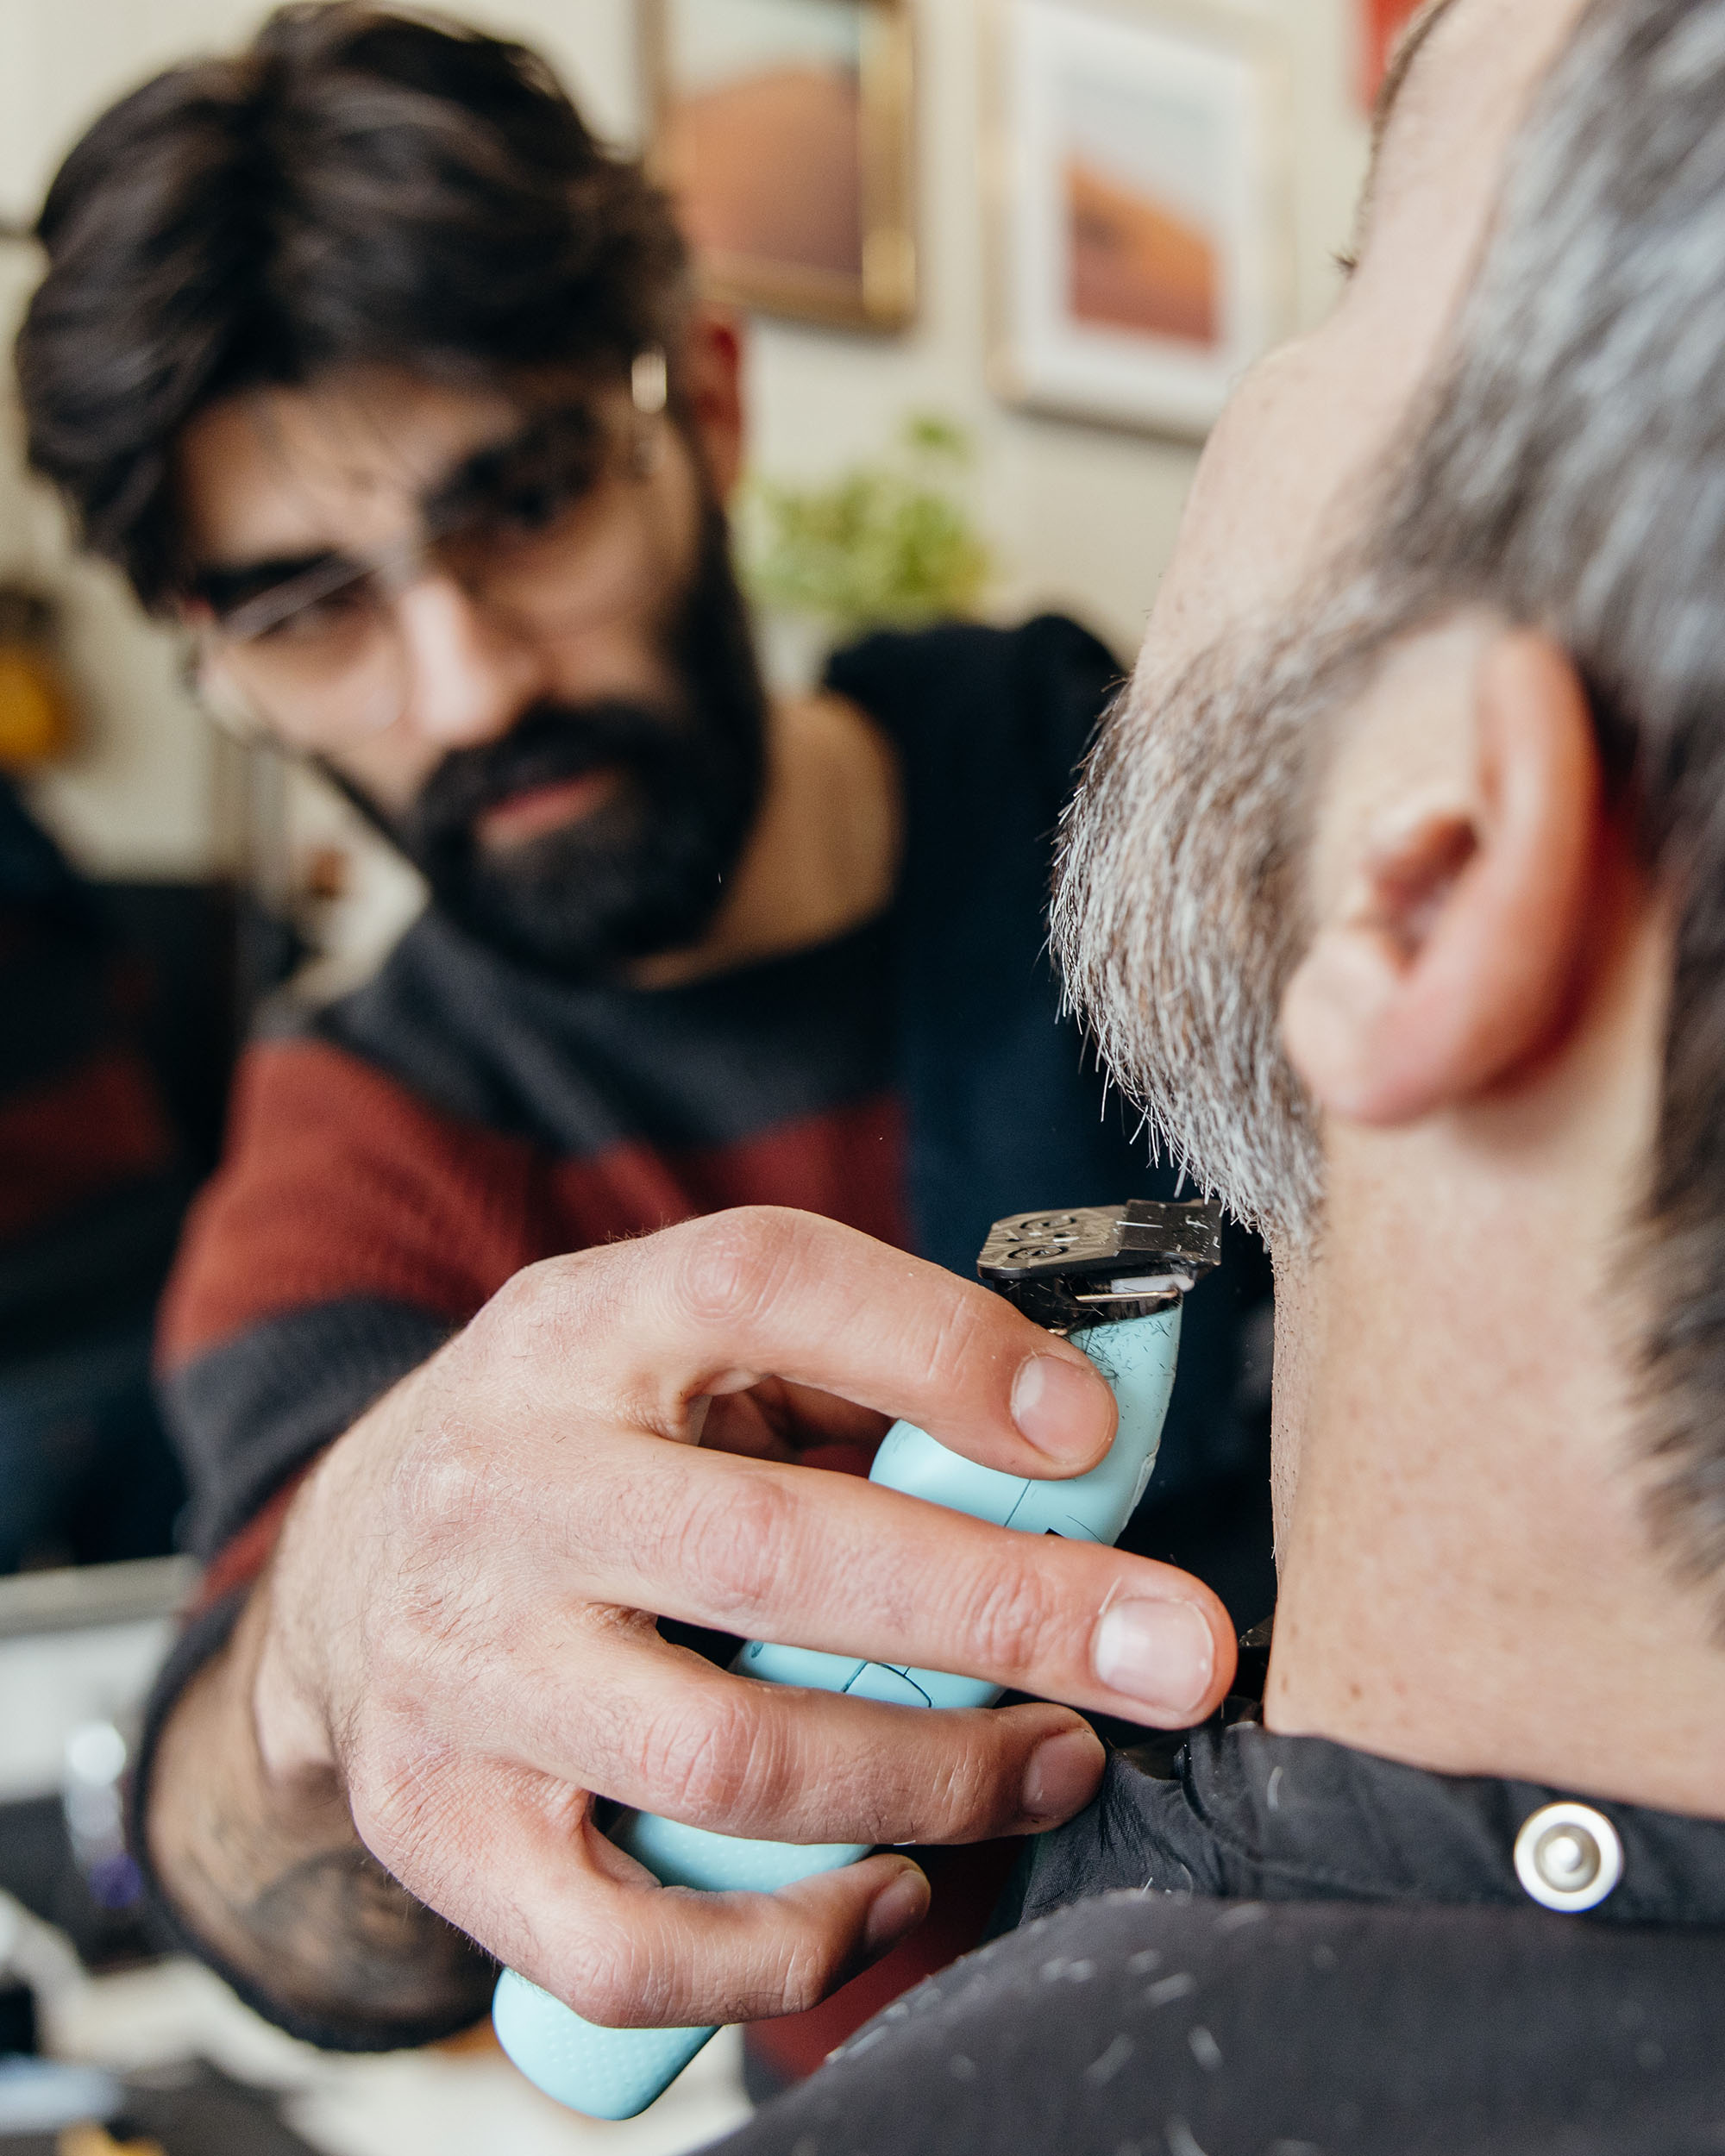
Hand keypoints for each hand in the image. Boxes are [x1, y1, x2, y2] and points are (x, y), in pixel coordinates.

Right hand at [186, 1209, 1236, 2031]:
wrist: (352, 1564)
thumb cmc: (588, 1450)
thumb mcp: (683, 1359)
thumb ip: (849, 1386)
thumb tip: (1080, 1450)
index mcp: (583, 1328)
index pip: (761, 1286)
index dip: (937, 1348)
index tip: (1088, 1432)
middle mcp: (507, 1486)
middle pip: (771, 1550)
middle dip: (1007, 1610)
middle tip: (1174, 1656)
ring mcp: (459, 1667)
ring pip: (725, 1759)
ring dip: (933, 1779)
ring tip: (1058, 1763)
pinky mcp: (439, 1823)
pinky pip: (626, 1943)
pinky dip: (789, 1944)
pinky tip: (891, 1890)